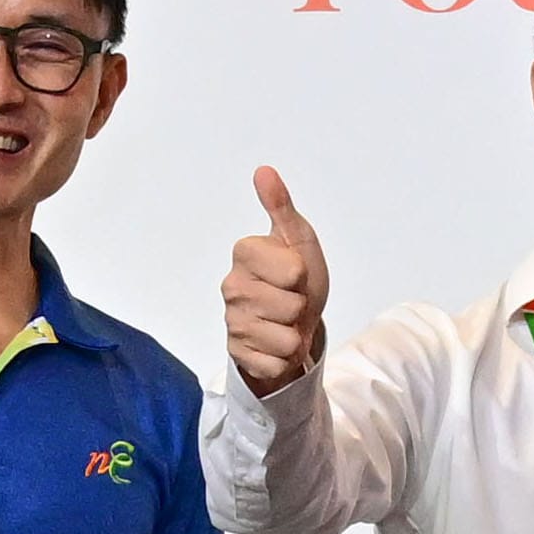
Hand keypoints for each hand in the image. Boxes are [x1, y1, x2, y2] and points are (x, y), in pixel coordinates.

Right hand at [222, 166, 328, 393]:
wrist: (292, 323)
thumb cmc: (297, 280)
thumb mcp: (299, 241)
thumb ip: (281, 207)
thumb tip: (264, 171)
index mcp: (244, 253)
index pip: (293, 272)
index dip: (302, 276)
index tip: (294, 275)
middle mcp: (231, 286)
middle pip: (290, 307)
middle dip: (299, 308)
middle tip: (291, 301)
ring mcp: (231, 322)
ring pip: (284, 338)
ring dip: (293, 335)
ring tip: (284, 322)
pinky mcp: (236, 353)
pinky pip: (274, 362)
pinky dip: (283, 358)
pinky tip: (274, 343)